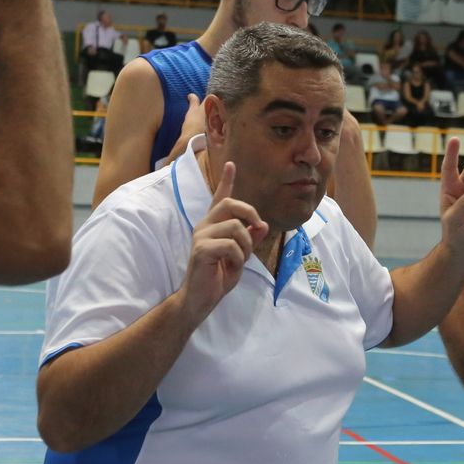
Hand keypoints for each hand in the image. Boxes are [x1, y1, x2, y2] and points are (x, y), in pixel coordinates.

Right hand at [176, 162, 268, 323]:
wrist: (200, 298)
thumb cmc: (218, 277)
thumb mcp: (240, 256)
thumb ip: (250, 239)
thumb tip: (262, 225)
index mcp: (213, 225)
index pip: (220, 198)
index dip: (226, 181)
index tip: (231, 164)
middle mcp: (205, 226)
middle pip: (231, 204)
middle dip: (251, 214)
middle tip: (257, 230)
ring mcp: (201, 236)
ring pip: (236, 227)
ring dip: (246, 246)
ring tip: (239, 260)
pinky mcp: (200, 249)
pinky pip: (230, 245)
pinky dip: (238, 257)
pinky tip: (230, 266)